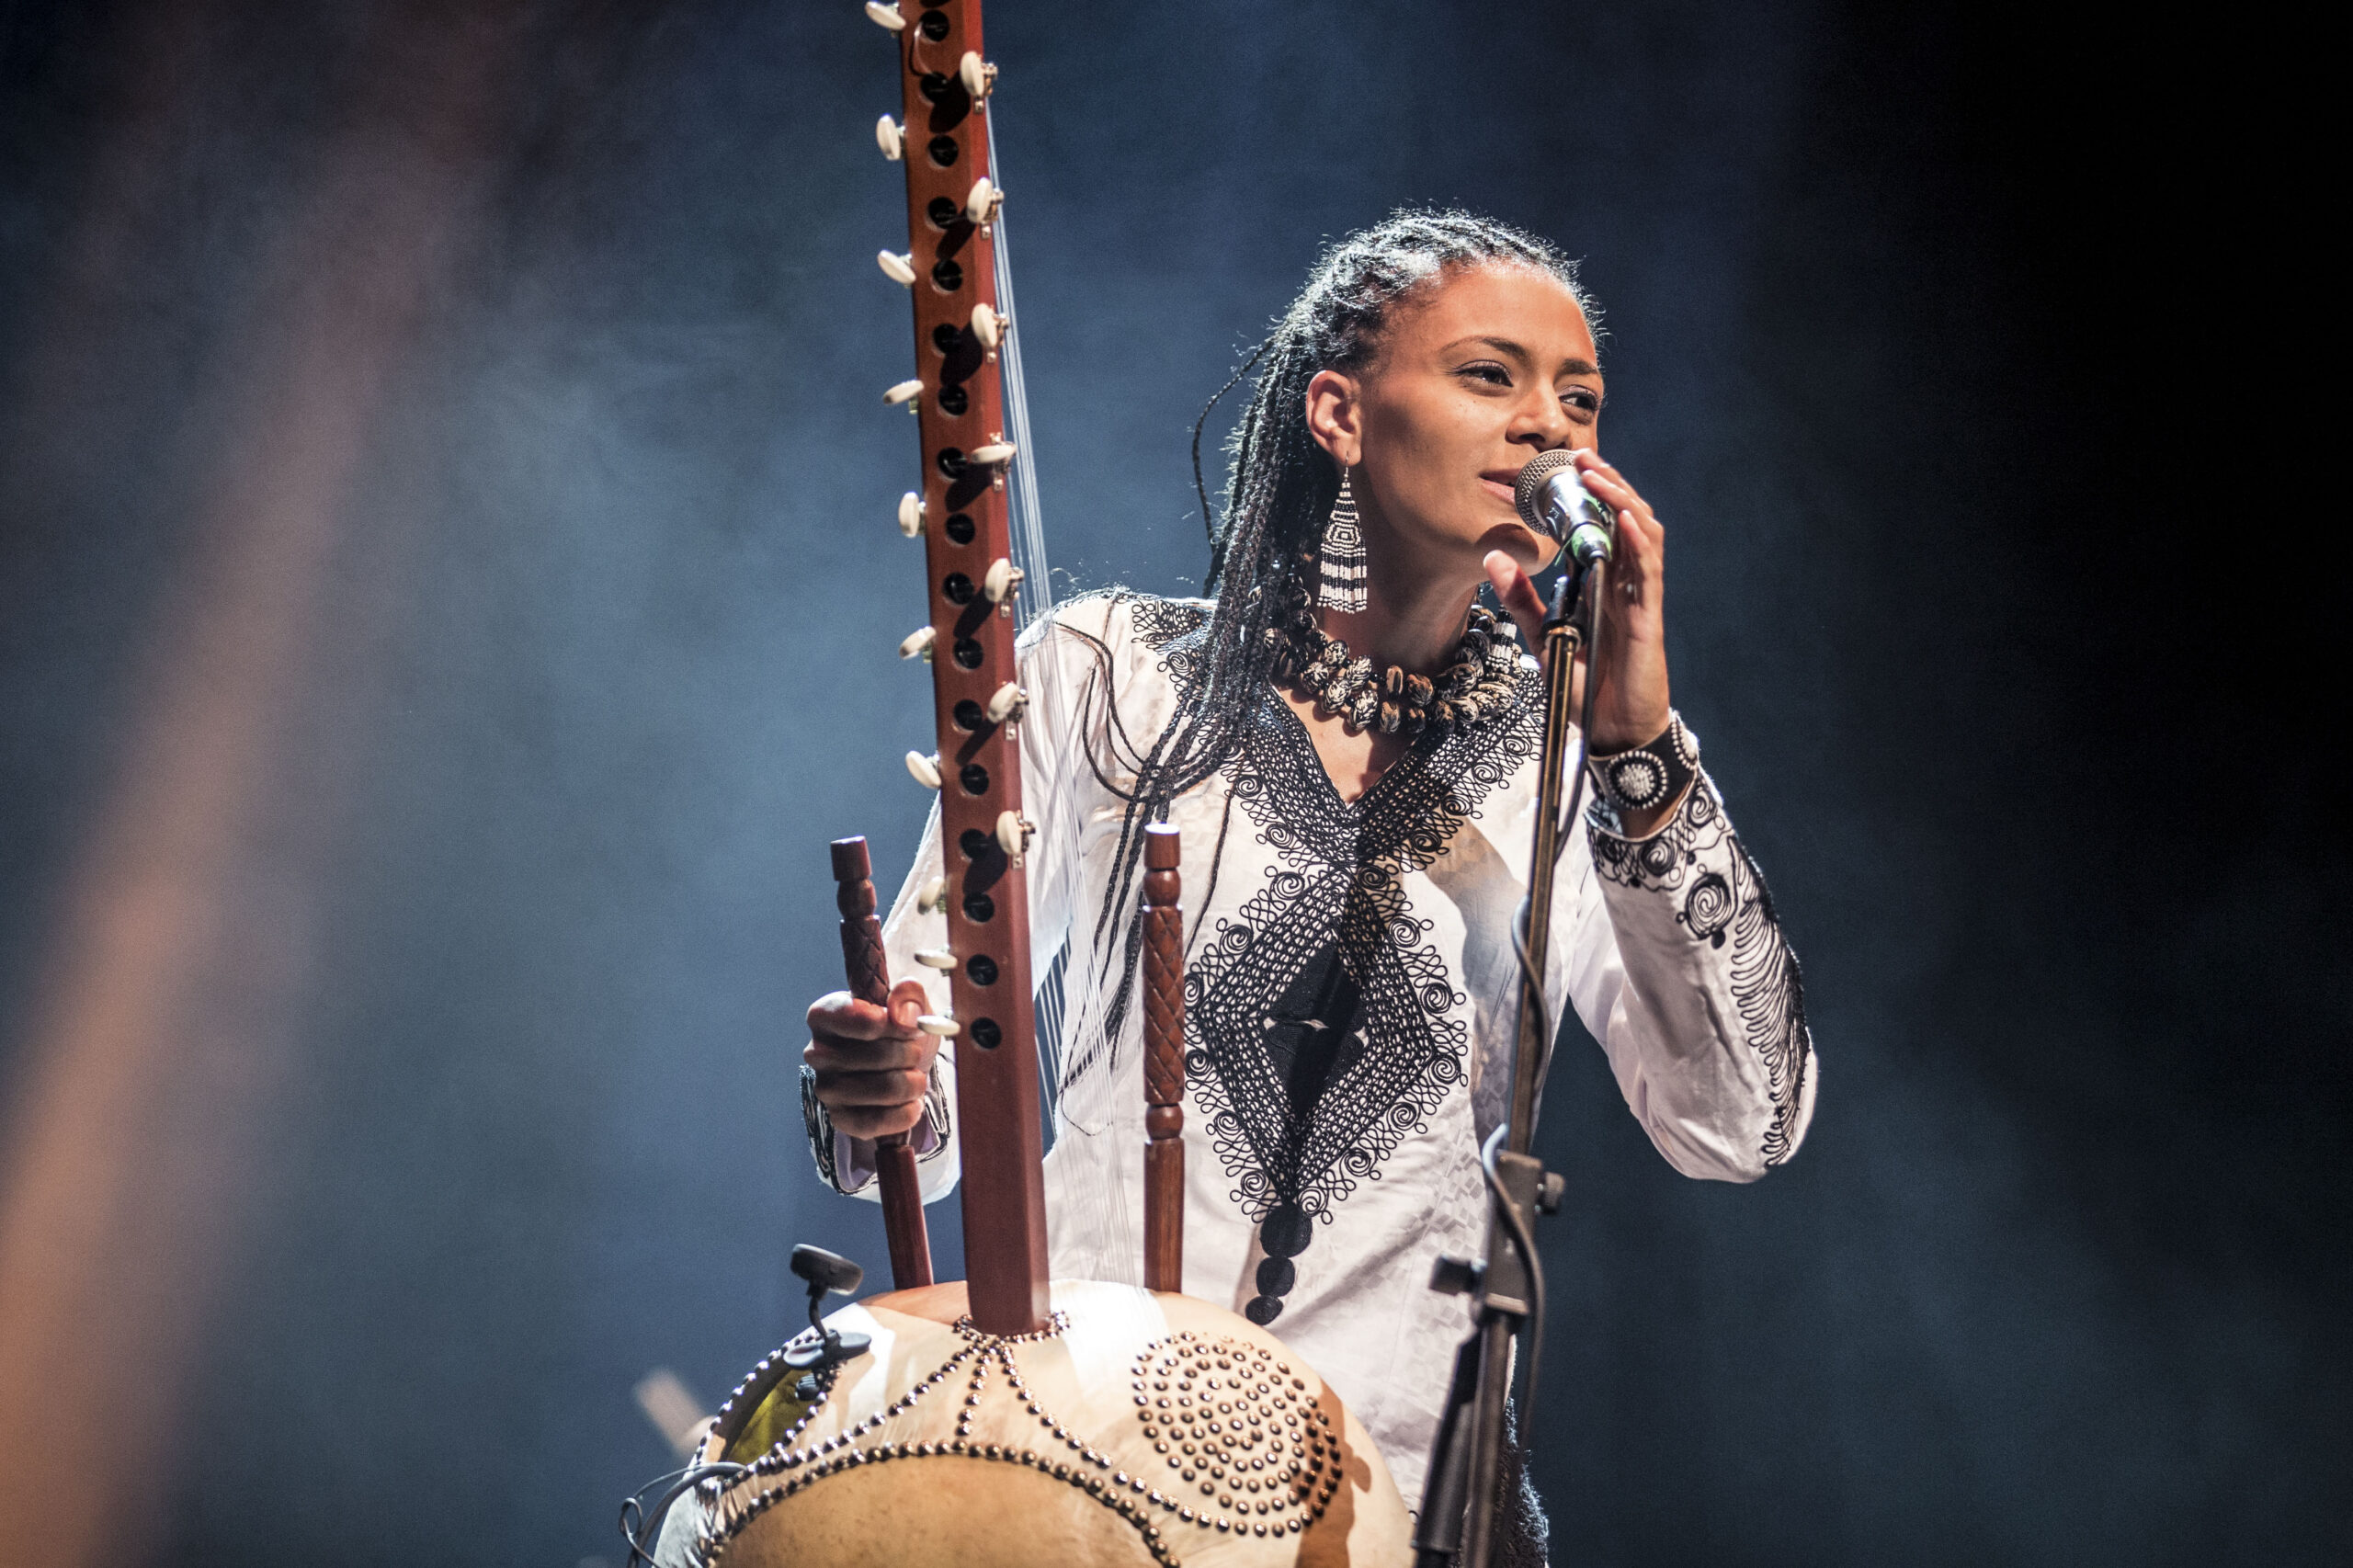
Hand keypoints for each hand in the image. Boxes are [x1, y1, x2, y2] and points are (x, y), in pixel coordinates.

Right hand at [804, 977, 937, 1140]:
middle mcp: (817, 1052)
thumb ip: (909, 995)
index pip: (850, 1016)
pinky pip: (876, 1122)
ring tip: (915, 1077)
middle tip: (914, 1053)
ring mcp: (825, 1088)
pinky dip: (904, 1114)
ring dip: (912, 1083)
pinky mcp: (839, 1118)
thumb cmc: (898, 1030)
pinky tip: (912, 1104)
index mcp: (825, 1015)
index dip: (888, 1023)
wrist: (901, 1068)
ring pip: (883, 1089)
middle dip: (910, 1054)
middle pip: (878, 1054)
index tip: (909, 1027)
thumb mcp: (909, 1004)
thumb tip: (903, 1014)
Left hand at [1484, 449, 1670, 753]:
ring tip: (1598, 474)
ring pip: (1642, 533)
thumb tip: (1491, 556)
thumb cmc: (1585, 683)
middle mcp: (1625, 581)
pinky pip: (1649, 571)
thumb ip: (1520, 597)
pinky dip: (1638, 540)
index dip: (1588, 493)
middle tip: (1582, 455)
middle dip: (1606, 483)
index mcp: (1603, 580)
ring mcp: (1640, 596)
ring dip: (1622, 500)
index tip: (1565, 464)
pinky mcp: (1647, 617)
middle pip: (1625, 517)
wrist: (1611, 730)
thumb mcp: (1543, 634)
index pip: (1601, 523)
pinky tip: (1624, 517)